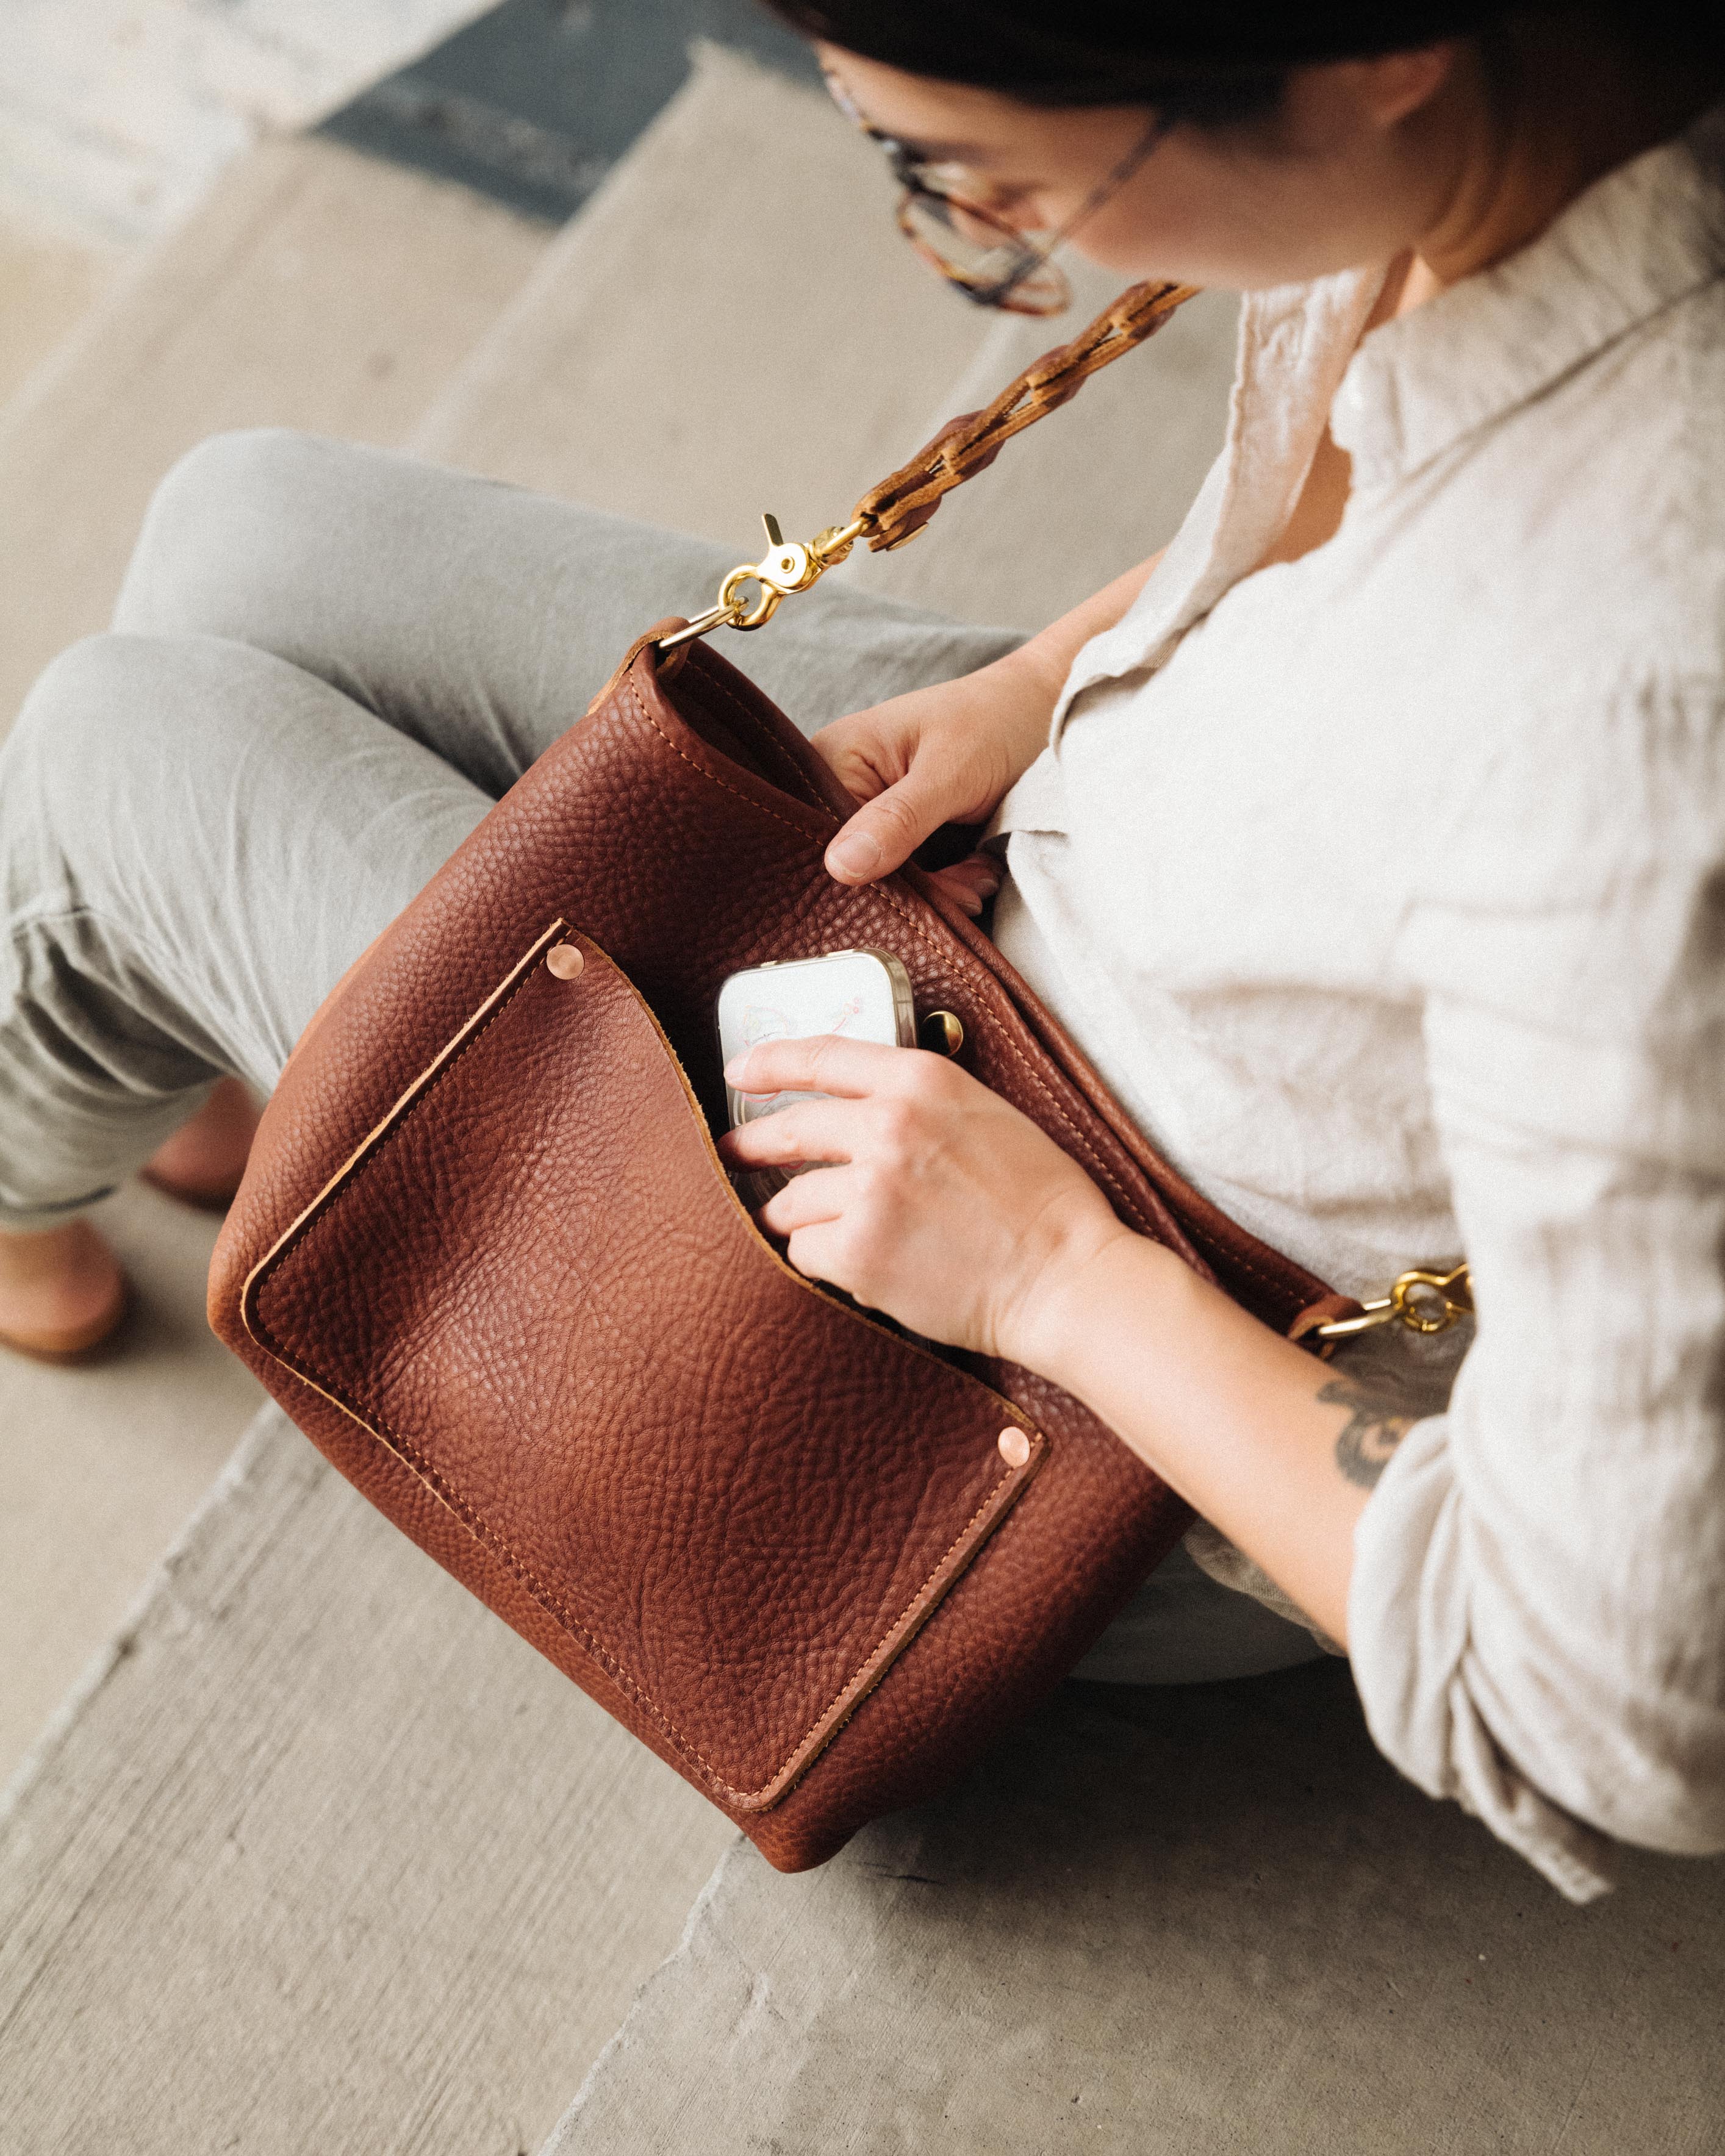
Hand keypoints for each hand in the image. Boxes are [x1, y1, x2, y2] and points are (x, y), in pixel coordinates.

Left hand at [718, 1034, 1128, 1363]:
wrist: (1064, 1275)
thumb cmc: (1039, 1202)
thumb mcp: (983, 1114)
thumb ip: (915, 1102)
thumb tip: (853, 1107)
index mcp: (922, 1081)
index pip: (822, 1056)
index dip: (770, 1062)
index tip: (739, 1070)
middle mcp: (887, 1126)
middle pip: (787, 1129)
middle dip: (749, 1145)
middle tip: (731, 1155)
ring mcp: (867, 1189)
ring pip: (790, 1201)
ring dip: (798, 1218)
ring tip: (831, 1232)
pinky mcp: (857, 1249)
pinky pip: (805, 1252)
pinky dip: (824, 1261)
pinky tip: (863, 1266)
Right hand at [811, 647, 1062, 907]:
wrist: (1045, 717)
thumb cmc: (994, 721)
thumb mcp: (948, 771)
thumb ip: (898, 819)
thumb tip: (839, 867)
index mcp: (835, 756)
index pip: (829, 837)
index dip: (870, 875)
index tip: (926, 890)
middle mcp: (843, 787)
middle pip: (857, 865)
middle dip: (915, 887)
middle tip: (967, 891)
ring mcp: (874, 814)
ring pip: (889, 879)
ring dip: (940, 890)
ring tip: (981, 876)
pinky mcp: (904, 833)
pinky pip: (913, 876)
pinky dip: (949, 883)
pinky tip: (980, 872)